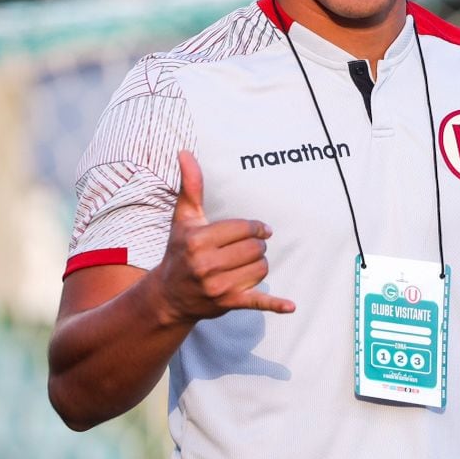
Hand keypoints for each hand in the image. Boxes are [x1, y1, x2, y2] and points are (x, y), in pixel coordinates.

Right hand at [155, 151, 295, 321]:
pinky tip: (290, 306)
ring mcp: (217, 286)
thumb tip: (185, 152)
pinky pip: (257, 302)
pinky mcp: (227, 303)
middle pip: (256, 248)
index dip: (255, 228)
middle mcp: (205, 264)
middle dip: (256, 247)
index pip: (245, 228)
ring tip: (242, 265)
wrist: (168, 295)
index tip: (257, 231)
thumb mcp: (184, 219)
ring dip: (259, 265)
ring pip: (261, 268)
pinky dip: (275, 304)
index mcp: (197, 241)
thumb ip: (191, 186)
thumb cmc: (179, 251)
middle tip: (243, 250)